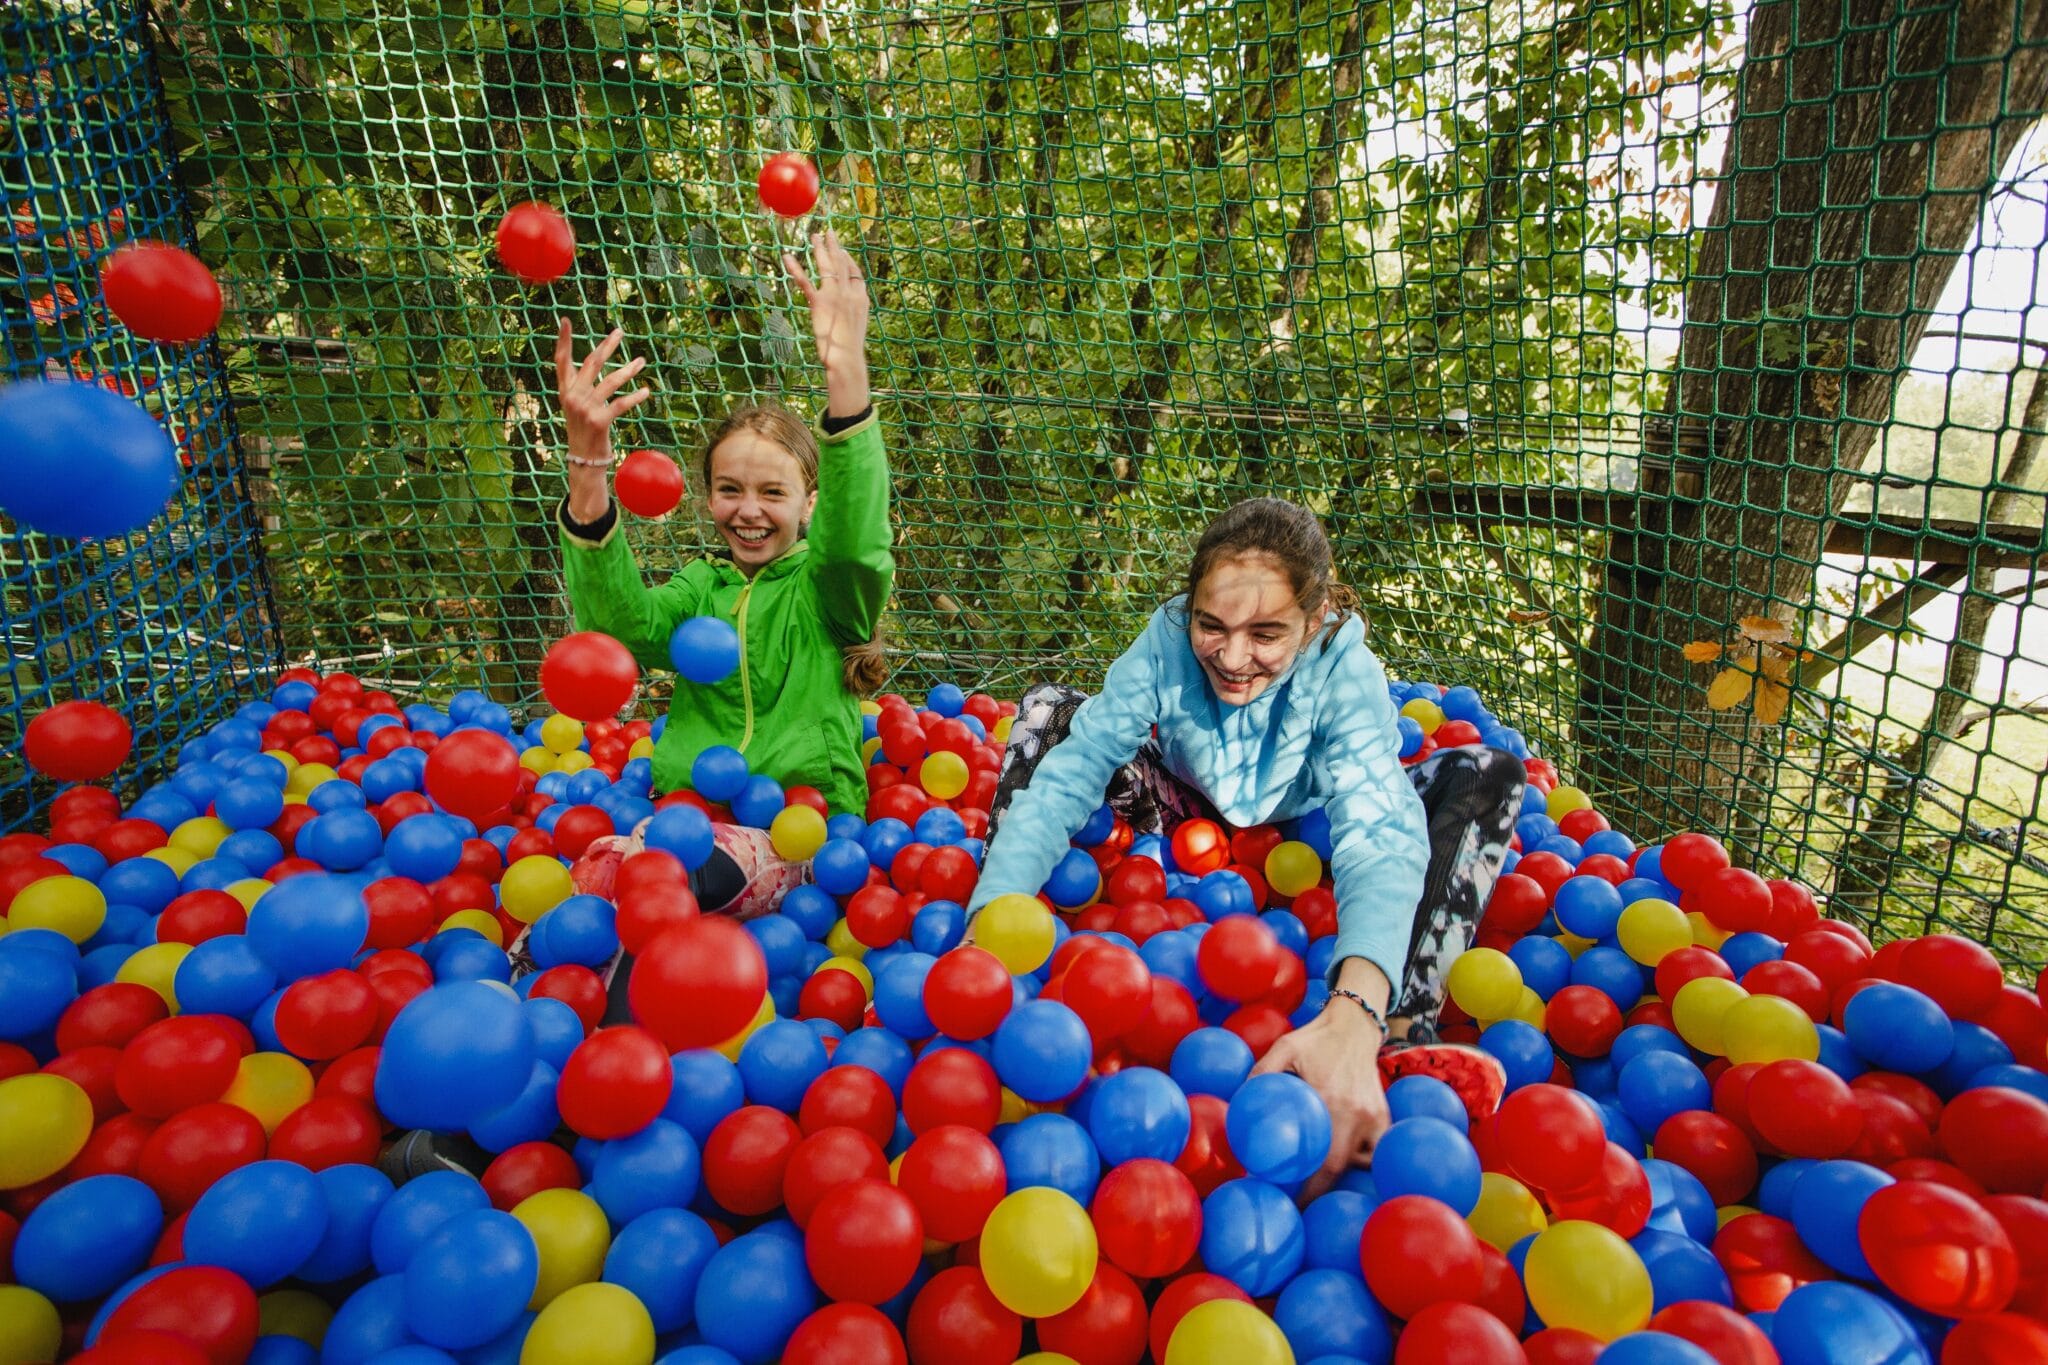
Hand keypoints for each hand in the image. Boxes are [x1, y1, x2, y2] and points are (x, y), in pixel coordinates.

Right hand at [553, 321, 652, 520]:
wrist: (584, 460)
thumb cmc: (583, 430)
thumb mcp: (576, 406)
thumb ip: (580, 385)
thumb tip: (591, 361)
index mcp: (565, 391)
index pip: (561, 360)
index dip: (563, 340)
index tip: (566, 320)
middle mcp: (572, 397)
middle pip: (591, 363)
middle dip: (607, 346)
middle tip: (620, 332)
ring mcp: (585, 409)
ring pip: (610, 381)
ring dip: (628, 370)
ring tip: (642, 361)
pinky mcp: (600, 421)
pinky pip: (621, 404)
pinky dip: (635, 397)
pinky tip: (646, 391)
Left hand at [782, 228, 870, 416]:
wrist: (846, 358)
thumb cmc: (849, 349)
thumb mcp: (856, 328)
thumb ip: (851, 314)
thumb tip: (845, 315)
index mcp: (861, 299)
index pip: (855, 273)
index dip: (848, 259)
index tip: (841, 250)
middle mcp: (850, 293)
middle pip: (842, 264)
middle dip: (834, 246)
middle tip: (828, 232)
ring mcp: (835, 296)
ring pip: (827, 266)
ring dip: (819, 249)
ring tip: (814, 236)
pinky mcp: (819, 303)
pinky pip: (805, 281)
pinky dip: (795, 268)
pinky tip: (787, 257)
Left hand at [1251, 1002, 1390, 1202]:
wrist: (1355, 1027)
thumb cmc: (1314, 1040)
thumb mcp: (1282, 1048)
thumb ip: (1260, 1075)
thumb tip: (1237, 1107)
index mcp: (1330, 1099)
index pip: (1320, 1158)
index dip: (1305, 1186)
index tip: (1286, 1200)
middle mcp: (1356, 1113)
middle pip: (1338, 1168)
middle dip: (1318, 1192)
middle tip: (1297, 1206)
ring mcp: (1375, 1118)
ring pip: (1359, 1163)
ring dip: (1339, 1178)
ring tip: (1319, 1190)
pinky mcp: (1384, 1118)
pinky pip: (1375, 1152)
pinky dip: (1361, 1163)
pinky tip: (1346, 1167)